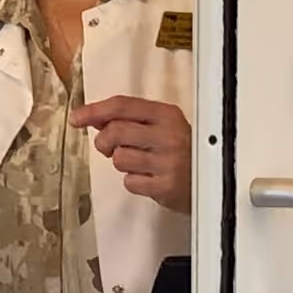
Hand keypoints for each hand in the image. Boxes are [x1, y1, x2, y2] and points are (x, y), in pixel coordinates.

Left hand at [72, 97, 191, 212]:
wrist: (215, 180)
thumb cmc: (186, 151)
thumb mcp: (164, 125)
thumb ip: (132, 119)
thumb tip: (94, 118)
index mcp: (166, 115)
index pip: (123, 106)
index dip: (95, 110)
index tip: (77, 118)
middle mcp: (167, 135)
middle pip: (115, 131)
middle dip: (104, 141)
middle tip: (109, 148)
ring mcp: (167, 162)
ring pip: (119, 159)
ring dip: (121, 163)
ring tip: (138, 164)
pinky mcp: (165, 187)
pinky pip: (130, 182)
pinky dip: (133, 182)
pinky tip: (148, 178)